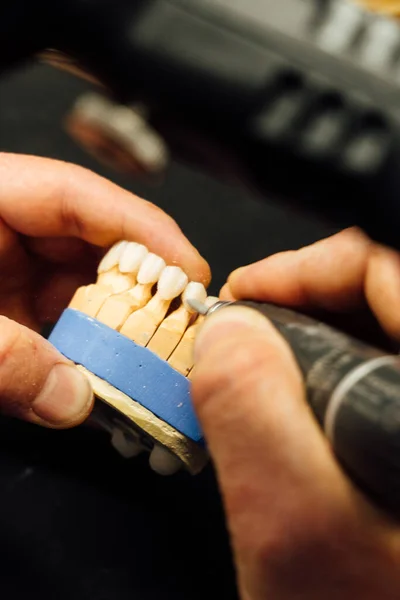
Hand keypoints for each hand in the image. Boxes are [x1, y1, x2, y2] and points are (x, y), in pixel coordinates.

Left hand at [0, 152, 208, 428]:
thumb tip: (72, 400)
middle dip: (141, 286)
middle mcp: (8, 231)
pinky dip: (89, 352)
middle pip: (94, 246)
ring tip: (154, 360)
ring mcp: (10, 272)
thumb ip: (3, 358)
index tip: (189, 269)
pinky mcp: (10, 310)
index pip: (78, 196)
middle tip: (180, 326)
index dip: (143, 227)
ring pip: (85, 291)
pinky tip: (110, 378)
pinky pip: (63, 324)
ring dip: (119, 328)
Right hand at [191, 228, 399, 599]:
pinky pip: (376, 372)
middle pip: (381, 294)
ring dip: (308, 336)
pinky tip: (293, 401)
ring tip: (256, 367)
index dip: (305, 268)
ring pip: (375, 331)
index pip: (386, 268)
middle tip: (240, 330)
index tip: (245, 297)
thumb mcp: (292, 528)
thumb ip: (250, 412)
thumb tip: (228, 330)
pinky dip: (325, 370)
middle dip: (299, 301)